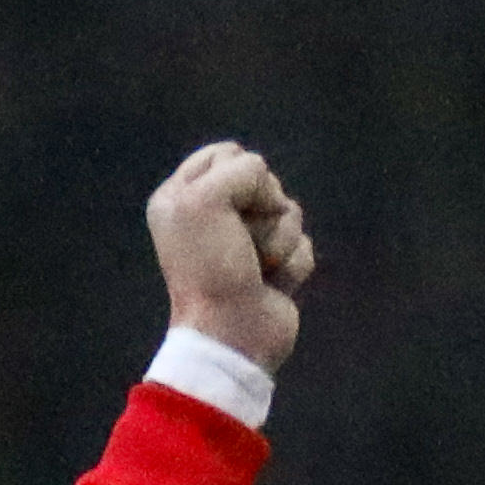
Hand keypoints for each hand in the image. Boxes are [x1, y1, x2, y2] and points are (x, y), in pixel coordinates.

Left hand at [146, 142, 312, 375]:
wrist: (231, 331)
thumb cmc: (212, 266)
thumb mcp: (206, 200)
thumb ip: (241, 170)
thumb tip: (272, 199)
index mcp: (181, 197)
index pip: (227, 153)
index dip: (239, 173)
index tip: (226, 204)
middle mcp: (211, 216)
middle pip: (266, 181)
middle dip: (264, 208)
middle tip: (241, 241)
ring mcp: (245, 243)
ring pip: (289, 212)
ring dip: (279, 240)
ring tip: (257, 267)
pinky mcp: (274, 267)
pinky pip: (302, 244)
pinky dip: (292, 265)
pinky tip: (272, 286)